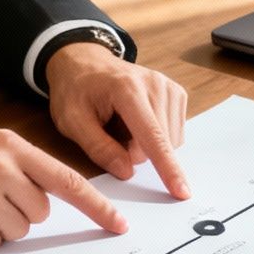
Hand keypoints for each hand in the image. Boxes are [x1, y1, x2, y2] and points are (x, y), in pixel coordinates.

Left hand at [44, 42, 191, 198]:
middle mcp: (155, 85)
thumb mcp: (72, 121)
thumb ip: (99, 148)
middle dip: (135, 151)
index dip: (167, 168)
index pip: (153, 137)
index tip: (182, 191)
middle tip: (110, 131)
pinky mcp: (176, 93)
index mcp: (127, 90)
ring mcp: (169, 87)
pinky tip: (136, 121)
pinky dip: (155, 136)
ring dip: (145, 144)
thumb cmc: (76, 91)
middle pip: (160, 143)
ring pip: (169, 141)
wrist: (84, 62)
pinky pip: (173, 133)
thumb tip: (127, 172)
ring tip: (122, 124)